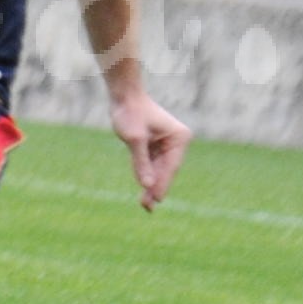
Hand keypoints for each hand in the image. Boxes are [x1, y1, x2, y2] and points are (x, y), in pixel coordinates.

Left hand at [113, 86, 190, 211]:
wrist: (124, 95)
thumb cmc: (130, 112)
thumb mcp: (134, 139)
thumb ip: (141, 162)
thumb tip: (147, 185)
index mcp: (179, 138)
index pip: (171, 166)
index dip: (161, 184)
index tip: (155, 200)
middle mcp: (177, 141)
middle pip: (166, 169)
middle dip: (155, 187)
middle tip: (147, 208)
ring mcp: (167, 143)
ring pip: (158, 169)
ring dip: (150, 184)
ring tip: (145, 205)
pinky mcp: (156, 144)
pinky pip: (151, 163)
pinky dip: (146, 174)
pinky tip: (143, 190)